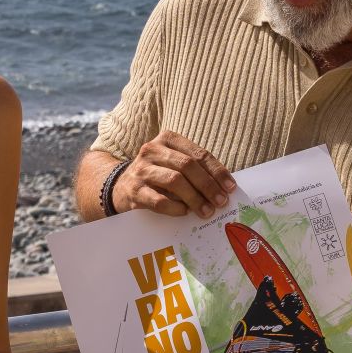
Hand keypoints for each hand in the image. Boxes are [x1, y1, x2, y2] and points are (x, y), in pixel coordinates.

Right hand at [113, 131, 236, 218]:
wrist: (120, 187)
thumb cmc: (156, 176)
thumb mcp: (172, 163)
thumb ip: (195, 169)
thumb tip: (224, 187)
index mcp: (167, 139)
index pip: (198, 154)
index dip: (217, 171)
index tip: (231, 187)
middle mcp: (152, 150)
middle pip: (188, 166)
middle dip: (208, 185)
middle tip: (221, 202)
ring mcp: (141, 170)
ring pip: (175, 181)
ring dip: (195, 198)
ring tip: (207, 211)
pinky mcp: (134, 190)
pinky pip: (160, 200)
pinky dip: (176, 208)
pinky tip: (185, 213)